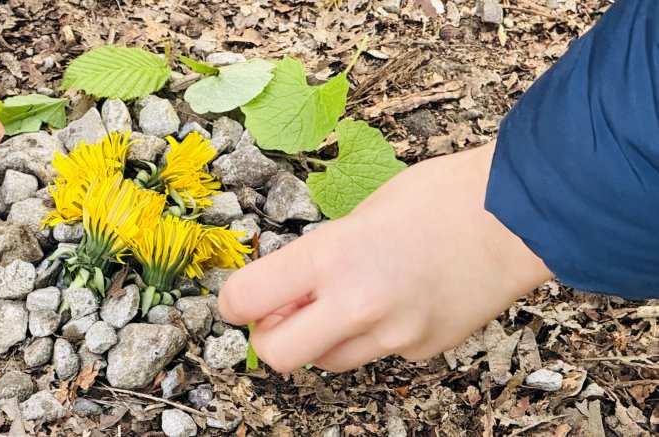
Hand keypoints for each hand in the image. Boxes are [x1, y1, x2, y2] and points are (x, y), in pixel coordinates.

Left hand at [218, 143, 553, 372]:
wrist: (522, 214)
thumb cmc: (442, 197)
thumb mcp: (359, 213)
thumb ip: (317, 258)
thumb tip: (283, 291)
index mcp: (332, 257)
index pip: (246, 300)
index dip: (233, 302)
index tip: (239, 299)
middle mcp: (357, 305)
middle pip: (276, 355)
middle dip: (271, 337)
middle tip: (285, 312)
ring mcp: (393, 335)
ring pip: (326, 361)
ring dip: (321, 339)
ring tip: (350, 299)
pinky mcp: (423, 351)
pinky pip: (376, 355)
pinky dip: (373, 336)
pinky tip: (399, 301)